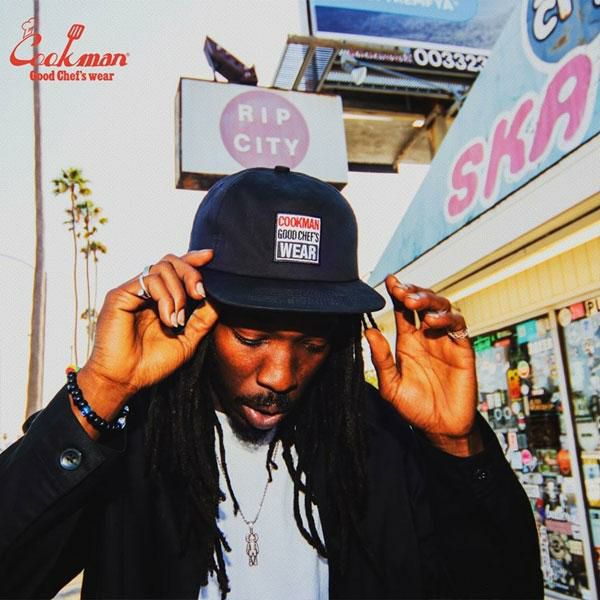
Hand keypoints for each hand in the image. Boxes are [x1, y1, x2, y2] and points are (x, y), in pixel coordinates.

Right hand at [78, 250, 217, 411]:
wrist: (126, 380)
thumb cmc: (152, 363)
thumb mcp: (188, 340)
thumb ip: (203, 319)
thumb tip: (219, 299)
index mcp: (161, 298)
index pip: (176, 268)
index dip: (193, 260)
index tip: (210, 256)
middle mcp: (146, 291)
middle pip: (171, 261)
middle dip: (191, 273)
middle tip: (199, 293)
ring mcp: (133, 291)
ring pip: (162, 268)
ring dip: (179, 293)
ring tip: (178, 320)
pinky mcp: (120, 295)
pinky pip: (149, 280)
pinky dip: (165, 298)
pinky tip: (168, 318)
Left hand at [365, 276, 480, 455]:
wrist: (440, 428)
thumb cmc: (415, 407)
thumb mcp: (391, 385)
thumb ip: (381, 359)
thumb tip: (369, 331)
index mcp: (408, 341)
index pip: (402, 310)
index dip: (398, 293)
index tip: (390, 280)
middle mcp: (427, 336)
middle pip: (423, 303)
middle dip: (413, 292)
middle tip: (401, 291)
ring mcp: (445, 341)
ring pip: (442, 308)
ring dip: (429, 300)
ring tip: (413, 303)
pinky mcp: (462, 350)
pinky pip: (459, 327)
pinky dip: (447, 319)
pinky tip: (432, 322)